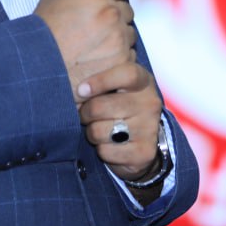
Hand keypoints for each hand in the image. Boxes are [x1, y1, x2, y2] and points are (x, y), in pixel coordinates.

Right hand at [34, 0, 136, 101]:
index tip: (110, 0)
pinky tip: (99, 60)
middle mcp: (111, 12)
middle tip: (97, 28)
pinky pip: (129, 54)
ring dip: (117, 37)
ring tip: (96, 47)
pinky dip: (118, 57)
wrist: (37, 67)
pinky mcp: (122, 60)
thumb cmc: (42, 34)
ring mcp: (119, 37)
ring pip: (129, 33)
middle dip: (114, 17)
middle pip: (126, 10)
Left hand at [77, 61, 162, 180]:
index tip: (81, 89)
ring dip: (91, 133)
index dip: (101, 81)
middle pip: (101, 106)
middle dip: (85, 112)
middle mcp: (150, 102)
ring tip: (98, 129)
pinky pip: (106, 151)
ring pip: (99, 131)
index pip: (127, 74)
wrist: (139, 141)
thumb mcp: (112, 84)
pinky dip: (101, 150)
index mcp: (143, 80)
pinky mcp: (144, 152)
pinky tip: (108, 144)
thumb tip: (75, 81)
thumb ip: (95, 73)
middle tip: (85, 114)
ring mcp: (149, 128)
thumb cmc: (117, 104)